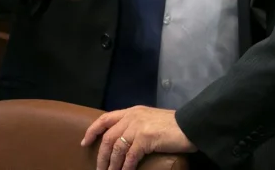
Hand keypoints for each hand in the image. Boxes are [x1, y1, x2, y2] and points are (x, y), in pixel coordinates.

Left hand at [81, 106, 196, 169]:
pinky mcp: (145, 138)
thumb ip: (136, 126)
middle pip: (108, 137)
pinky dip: (125, 167)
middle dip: (101, 156)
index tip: (85, 142)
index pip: (105, 118)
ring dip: (112, 165)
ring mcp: (138, 126)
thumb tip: (123, 142)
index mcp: (132, 111)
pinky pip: (130, 157)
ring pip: (116, 149)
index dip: (92, 130)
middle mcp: (132, 117)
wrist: (189, 125)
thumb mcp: (149, 120)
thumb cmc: (172, 125)